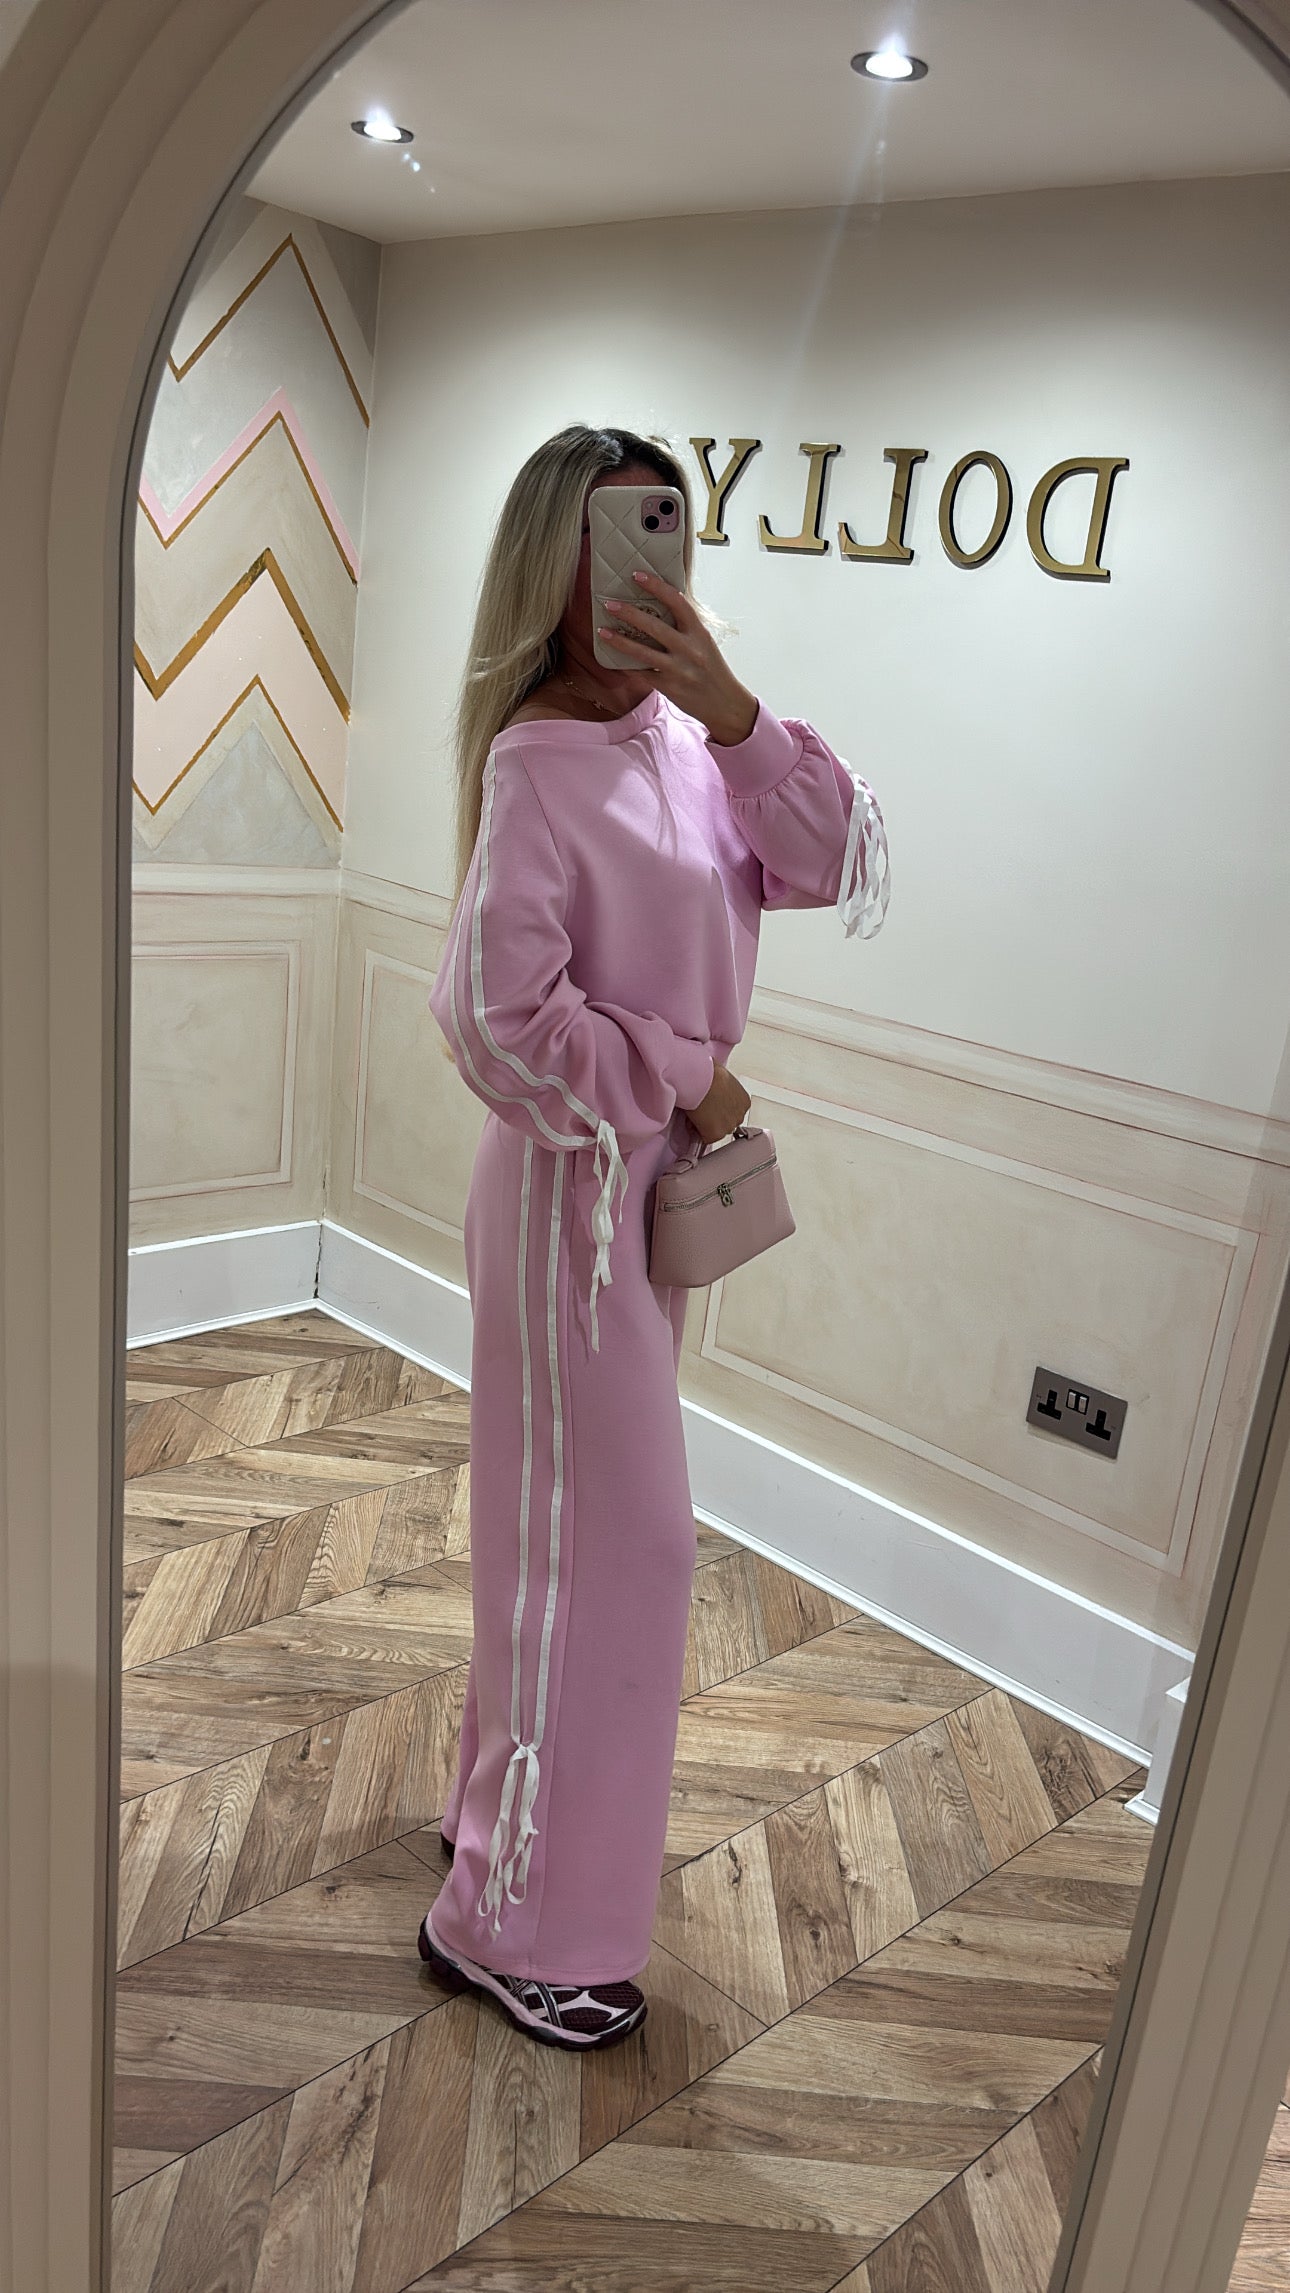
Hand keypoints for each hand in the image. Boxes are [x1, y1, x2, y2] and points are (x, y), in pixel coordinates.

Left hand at [599, 572, 758, 746]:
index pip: (677, 602)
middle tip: (610, 604)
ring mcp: (679, 669)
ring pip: (643, 652)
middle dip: (629, 613)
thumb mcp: (705, 643)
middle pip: (655, 626)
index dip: (656, 586)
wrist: (725, 704)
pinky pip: (642, 674)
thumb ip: (686, 628)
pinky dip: (626, 666)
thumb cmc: (713, 671)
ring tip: (602, 631)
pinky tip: (613, 659)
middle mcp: (690, 649)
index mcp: (699, 633)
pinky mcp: (669, 687)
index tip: (638, 575)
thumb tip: (661, 607)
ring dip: (620, 641)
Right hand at [683, 1062, 751, 1144]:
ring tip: (698, 1113)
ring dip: (707, 1125)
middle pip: (727, 1123)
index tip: (712, 1106)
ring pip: (716, 1131)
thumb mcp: (722, 1077)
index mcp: (744, 1101)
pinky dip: (698, 1131)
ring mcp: (729, 1126)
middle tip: (703, 1109)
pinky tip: (694, 1118)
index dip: (720, 1110)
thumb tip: (714, 1084)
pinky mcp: (716, 1134)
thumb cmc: (708, 1072)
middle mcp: (740, 1115)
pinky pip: (705, 1138)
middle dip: (715, 1119)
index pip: (733, 1112)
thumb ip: (723, 1087)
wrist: (700, 1078)